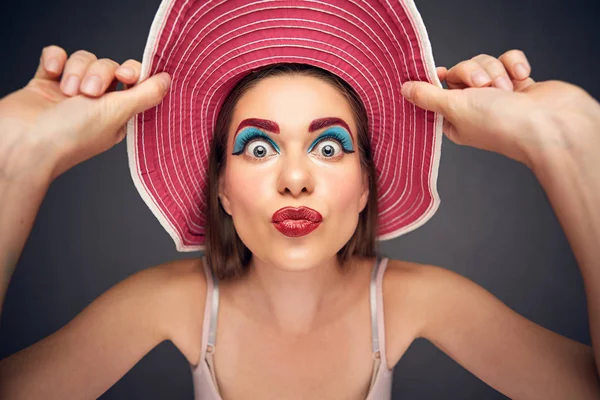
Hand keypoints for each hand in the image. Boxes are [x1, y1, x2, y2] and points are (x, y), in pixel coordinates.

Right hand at [0, 45, 170, 180]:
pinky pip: (56, 56)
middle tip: (88, 94)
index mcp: (117, 114)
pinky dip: (55, 59)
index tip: (125, 77)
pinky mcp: (44, 85)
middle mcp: (95, 104)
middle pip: (107, 66)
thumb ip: (145, 94)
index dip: (131, 73)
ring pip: (82, 59)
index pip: (133, 81)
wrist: (22, 147)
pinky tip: (51, 72)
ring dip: (75, 70)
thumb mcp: (117, 114)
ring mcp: (68, 94)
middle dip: (98, 73)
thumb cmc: (70, 137)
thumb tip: (168, 80)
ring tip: (66, 92)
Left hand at [402, 50, 599, 169]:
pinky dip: (514, 65)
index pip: (437, 91)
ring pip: (485, 62)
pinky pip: (508, 59)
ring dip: (496, 72)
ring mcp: (498, 96)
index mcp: (455, 120)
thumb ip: (428, 96)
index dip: (438, 80)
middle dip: (473, 73)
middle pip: (461, 70)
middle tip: (484, 88)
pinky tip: (522, 78)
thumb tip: (405, 89)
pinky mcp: (519, 83)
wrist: (550, 125)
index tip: (440, 74)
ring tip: (506, 91)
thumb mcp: (454, 109)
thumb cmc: (501, 125)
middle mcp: (475, 108)